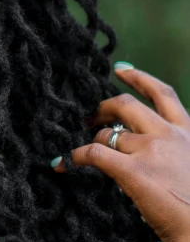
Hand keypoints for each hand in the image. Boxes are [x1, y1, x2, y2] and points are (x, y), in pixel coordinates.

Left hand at [52, 64, 189, 241]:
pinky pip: (94, 154)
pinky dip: (75, 157)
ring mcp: (150, 151)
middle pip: (126, 105)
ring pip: (107, 133)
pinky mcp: (133, 171)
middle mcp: (168, 135)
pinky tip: (64, 163)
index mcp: (187, 133)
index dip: (139, 78)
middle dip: (103, 107)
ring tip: (80, 149)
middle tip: (89, 116)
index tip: (120, 70)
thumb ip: (174, 154)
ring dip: (91, 139)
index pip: (163, 94)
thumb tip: (147, 155)